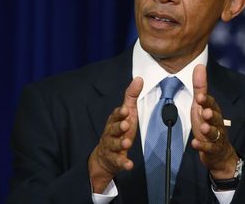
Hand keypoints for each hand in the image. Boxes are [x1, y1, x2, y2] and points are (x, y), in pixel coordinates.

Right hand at [88, 77, 142, 192]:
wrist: (105, 156)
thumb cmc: (119, 130)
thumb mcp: (126, 113)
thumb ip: (131, 97)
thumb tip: (139, 78)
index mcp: (113, 121)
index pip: (115, 115)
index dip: (120, 113)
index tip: (126, 110)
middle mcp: (110, 133)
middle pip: (112, 129)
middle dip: (118, 127)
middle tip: (126, 124)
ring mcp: (111, 147)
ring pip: (114, 145)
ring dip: (120, 143)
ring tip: (128, 142)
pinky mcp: (115, 160)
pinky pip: (118, 162)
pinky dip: (123, 163)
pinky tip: (129, 164)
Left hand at [190, 65, 237, 179]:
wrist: (218, 152)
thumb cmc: (207, 124)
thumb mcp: (201, 105)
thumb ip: (200, 87)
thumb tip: (199, 65)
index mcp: (214, 111)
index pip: (211, 104)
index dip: (206, 101)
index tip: (200, 97)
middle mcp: (217, 123)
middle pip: (216, 118)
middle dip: (211, 114)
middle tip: (206, 112)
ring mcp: (216, 137)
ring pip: (214, 133)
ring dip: (209, 130)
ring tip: (203, 128)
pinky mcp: (213, 150)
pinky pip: (209, 148)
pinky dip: (202, 146)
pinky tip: (195, 143)